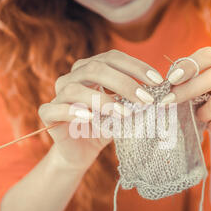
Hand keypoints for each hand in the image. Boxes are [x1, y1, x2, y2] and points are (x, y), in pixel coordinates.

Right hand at [38, 49, 163, 168]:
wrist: (81, 152)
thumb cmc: (104, 127)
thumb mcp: (124, 111)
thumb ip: (136, 101)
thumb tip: (162, 94)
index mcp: (90, 70)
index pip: (112, 58)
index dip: (136, 67)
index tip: (158, 81)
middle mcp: (72, 77)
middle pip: (95, 68)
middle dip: (124, 83)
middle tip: (146, 99)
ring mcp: (58, 95)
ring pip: (75, 88)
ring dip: (102, 99)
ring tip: (123, 113)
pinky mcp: (48, 114)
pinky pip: (57, 109)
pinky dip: (74, 112)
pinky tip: (91, 118)